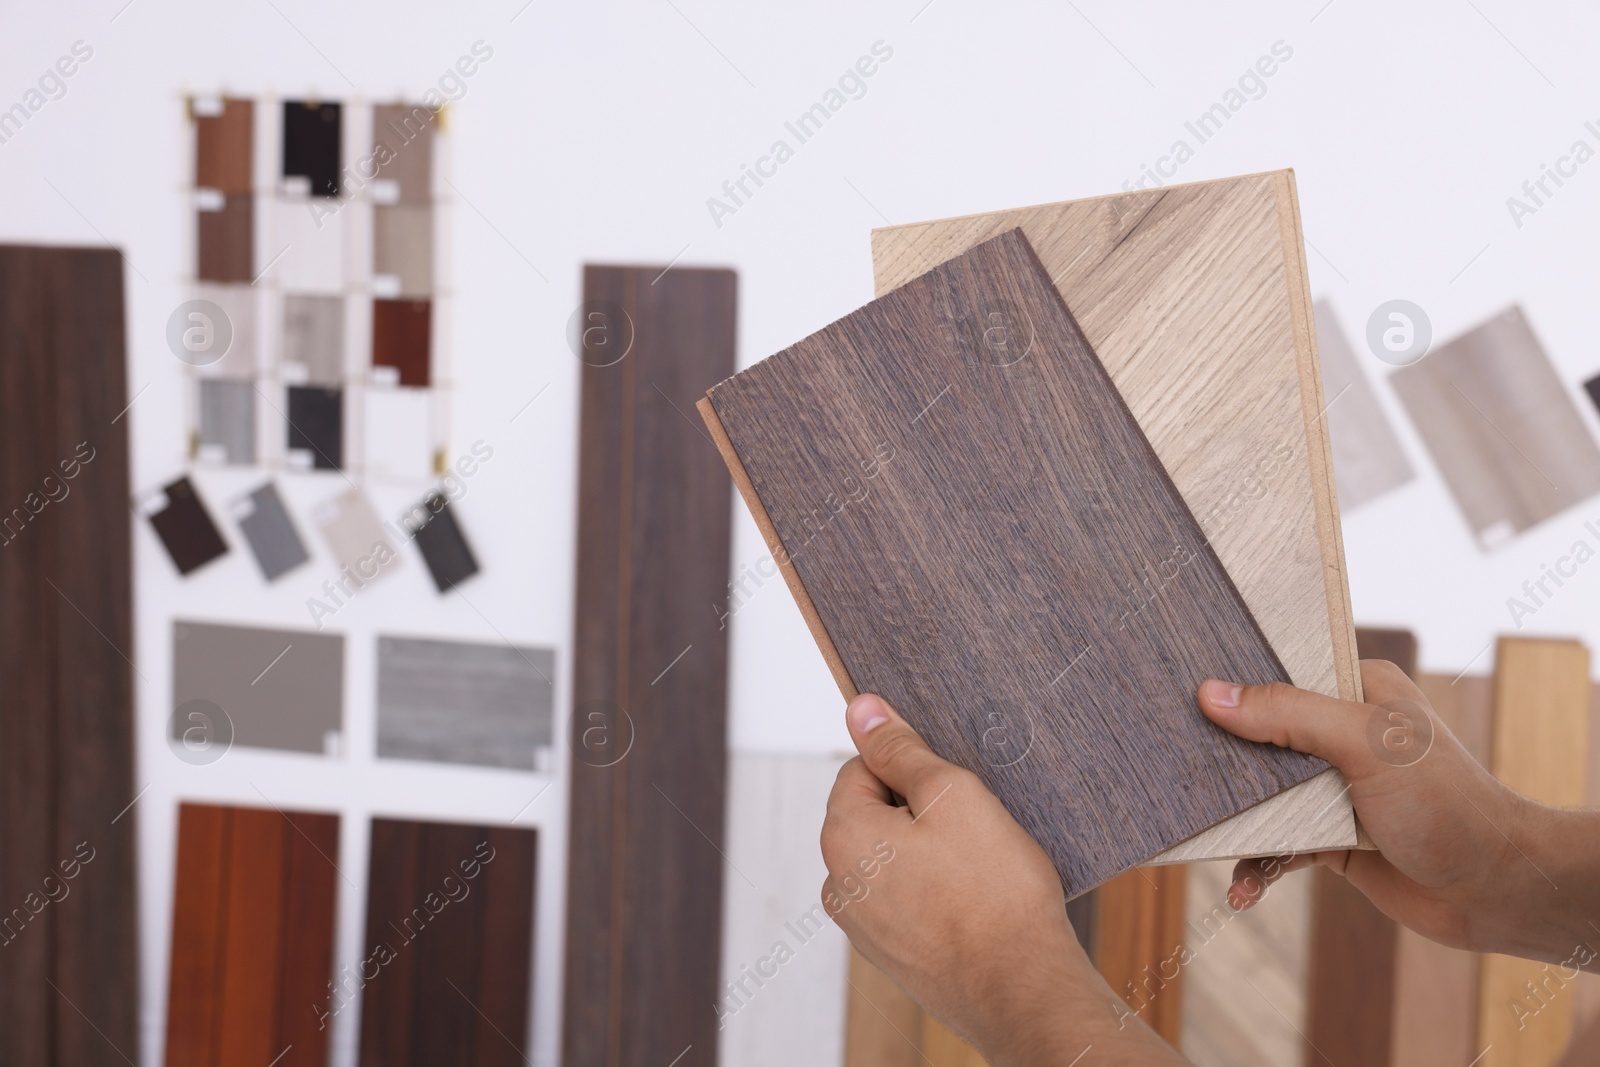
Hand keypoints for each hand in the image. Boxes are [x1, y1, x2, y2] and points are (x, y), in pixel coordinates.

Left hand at [821, 693, 1186, 1064]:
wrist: (1022, 988)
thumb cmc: (994, 891)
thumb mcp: (953, 794)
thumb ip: (900, 748)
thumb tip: (861, 708)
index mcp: (842, 836)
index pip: (862, 768)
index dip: (911, 768)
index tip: (952, 788)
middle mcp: (838, 883)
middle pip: (873, 813)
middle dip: (918, 811)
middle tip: (972, 826)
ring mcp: (861, 925)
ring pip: (891, 858)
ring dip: (927, 851)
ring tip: (977, 867)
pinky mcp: (890, 953)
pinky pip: (905, 898)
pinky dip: (933, 890)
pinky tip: (973, 899)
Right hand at [1199, 660, 1599, 965]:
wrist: (1495, 893)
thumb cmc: (1448, 805)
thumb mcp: (1364, 744)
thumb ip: (1289, 715)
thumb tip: (1211, 695)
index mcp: (1356, 687)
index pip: (1280, 669)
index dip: (1231, 679)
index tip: (1178, 690)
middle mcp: (1341, 731)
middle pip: (1258, 734)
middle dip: (1218, 759)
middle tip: (1172, 769)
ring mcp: (1333, 786)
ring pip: (1259, 794)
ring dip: (1233, 824)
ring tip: (1205, 844)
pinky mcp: (1329, 836)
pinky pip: (1274, 844)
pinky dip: (1256, 867)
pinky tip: (1243, 891)